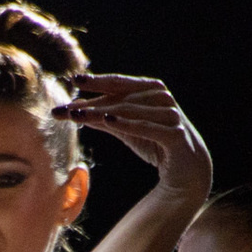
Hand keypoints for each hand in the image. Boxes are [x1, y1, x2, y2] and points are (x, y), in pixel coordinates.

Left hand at [54, 75, 211, 200]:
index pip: (118, 83)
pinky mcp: (176, 135)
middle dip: (91, 103)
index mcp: (151, 90)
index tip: (74, 80)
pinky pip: (148, 127)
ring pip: (131, 111)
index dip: (96, 81)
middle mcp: (162, 98)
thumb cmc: (156, 144)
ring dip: (103, 112)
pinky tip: (108, 121)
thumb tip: (74, 109)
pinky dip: (128, 123)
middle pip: (120, 98)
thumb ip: (104, 118)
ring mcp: (170, 115)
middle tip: (64, 109)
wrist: (187, 170)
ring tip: (78, 115)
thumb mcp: (126, 130)